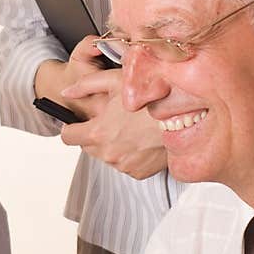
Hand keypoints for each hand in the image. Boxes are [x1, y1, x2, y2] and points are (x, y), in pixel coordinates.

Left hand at [60, 58, 166, 179]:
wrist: (186, 117)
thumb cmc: (152, 96)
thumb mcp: (115, 81)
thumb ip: (85, 85)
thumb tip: (67, 91)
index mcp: (97, 133)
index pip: (67, 136)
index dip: (72, 126)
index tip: (79, 122)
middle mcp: (108, 154)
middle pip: (87, 146)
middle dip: (94, 133)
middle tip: (112, 119)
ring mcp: (123, 165)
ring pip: (106, 156)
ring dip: (112, 144)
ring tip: (130, 127)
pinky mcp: (138, 172)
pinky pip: (125, 164)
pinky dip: (129, 153)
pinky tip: (141, 139)